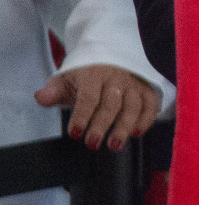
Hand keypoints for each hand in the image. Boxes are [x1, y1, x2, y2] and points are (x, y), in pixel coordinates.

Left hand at [35, 65, 160, 150]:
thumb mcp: (64, 80)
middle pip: (111, 103)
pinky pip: (151, 104)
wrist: (106, 58)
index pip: (89, 96)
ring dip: (125, 126)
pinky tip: (137, 133)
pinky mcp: (146, 89)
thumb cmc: (83, 76)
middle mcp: (116, 78)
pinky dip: (146, 119)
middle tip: (92, 144)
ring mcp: (133, 84)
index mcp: (93, 74)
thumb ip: (53, 91)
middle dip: (102, 125)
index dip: (82, 116)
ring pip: (133, 105)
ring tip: (115, 145)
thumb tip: (41, 97)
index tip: (75, 134)